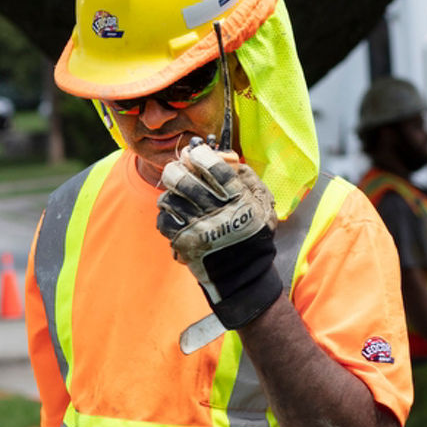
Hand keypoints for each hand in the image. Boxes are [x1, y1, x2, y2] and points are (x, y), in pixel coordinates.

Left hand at [155, 142, 280, 328]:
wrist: (242, 274)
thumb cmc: (252, 234)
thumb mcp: (262, 204)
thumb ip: (247, 178)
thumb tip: (225, 156)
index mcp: (239, 200)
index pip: (215, 170)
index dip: (201, 155)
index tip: (196, 152)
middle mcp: (217, 213)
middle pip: (184, 181)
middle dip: (176, 169)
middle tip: (176, 168)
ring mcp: (198, 229)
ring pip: (169, 199)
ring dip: (169, 193)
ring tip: (176, 195)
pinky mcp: (184, 243)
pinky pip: (163, 220)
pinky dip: (165, 215)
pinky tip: (174, 215)